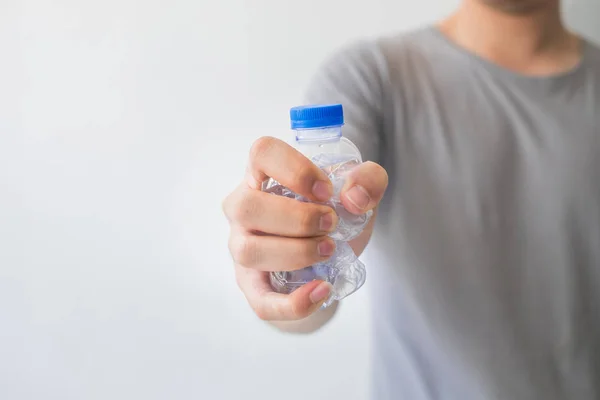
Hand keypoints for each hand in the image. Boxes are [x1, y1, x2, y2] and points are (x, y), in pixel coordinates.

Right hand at [222, 136, 387, 320]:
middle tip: (332, 224)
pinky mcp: (252, 286)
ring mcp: (242, 247)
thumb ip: (368, 181)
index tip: (326, 190)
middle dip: (297, 218)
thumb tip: (355, 197)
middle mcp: (243, 208)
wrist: (326, 260)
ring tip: (328, 250)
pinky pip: (261, 300)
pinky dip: (294, 302)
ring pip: (249, 251)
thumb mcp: (358, 193)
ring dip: (295, 252)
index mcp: (263, 174)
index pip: (261, 153)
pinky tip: (321, 290)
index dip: (294, 169)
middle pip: (247, 206)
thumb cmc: (331, 216)